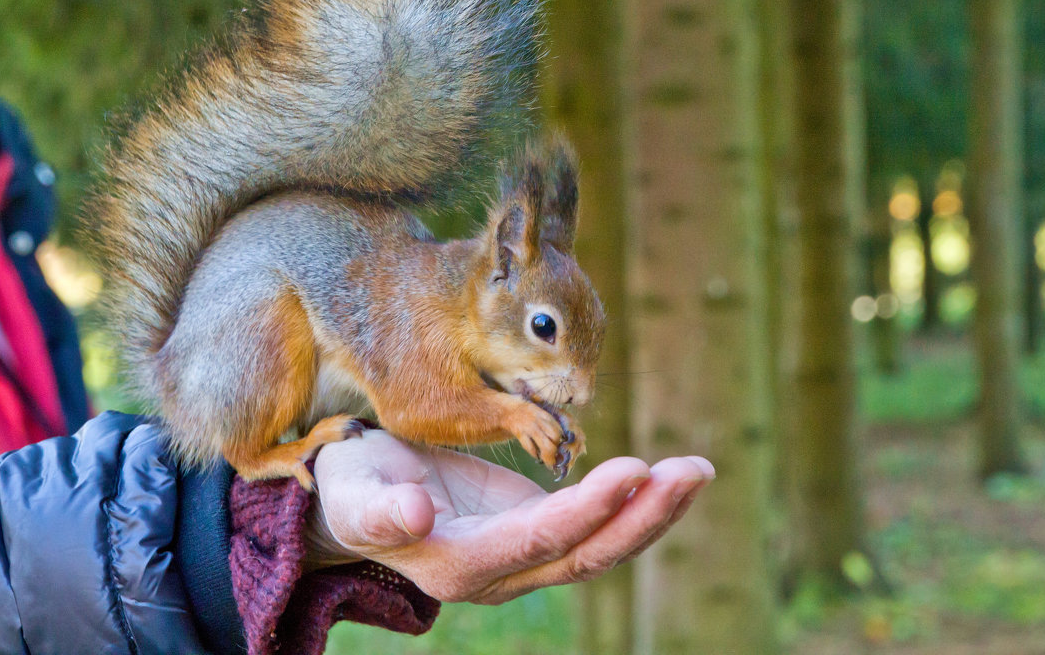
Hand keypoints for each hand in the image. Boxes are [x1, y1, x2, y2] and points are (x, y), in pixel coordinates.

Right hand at [305, 429, 713, 604]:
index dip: (588, 512)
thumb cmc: (348, 492)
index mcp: (457, 565)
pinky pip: (592, 525)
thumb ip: (378, 511)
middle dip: (643, 517)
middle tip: (692, 471)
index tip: (634, 473)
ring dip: (651, 512)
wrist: (354, 504)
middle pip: (585, 555)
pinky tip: (665, 477)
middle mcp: (500, 572)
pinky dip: (632, 502)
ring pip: (599, 546)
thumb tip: (416, 515)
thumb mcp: (350, 495)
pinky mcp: (532, 531)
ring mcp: (522, 557)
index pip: (537, 542)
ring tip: (696, 471)